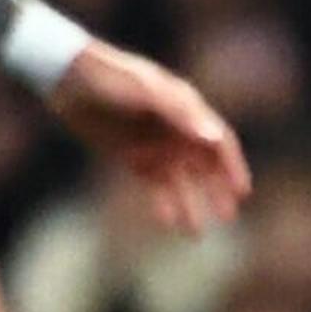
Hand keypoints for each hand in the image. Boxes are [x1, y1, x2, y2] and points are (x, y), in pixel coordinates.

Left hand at [51, 40, 251, 236]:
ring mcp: (155, 145)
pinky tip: (168, 223)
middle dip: (218, 192)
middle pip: (206, 167)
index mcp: (187, 110)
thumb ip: (181, 114)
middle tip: (228, 218)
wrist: (68, 78)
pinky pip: (153, 186)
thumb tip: (214, 139)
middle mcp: (176, 130)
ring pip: (180, 182)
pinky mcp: (132, 157)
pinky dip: (162, 204)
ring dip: (190, 205)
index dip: (233, 167)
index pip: (220, 143)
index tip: (242, 192)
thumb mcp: (147, 92)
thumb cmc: (113, 78)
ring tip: (196, 233)